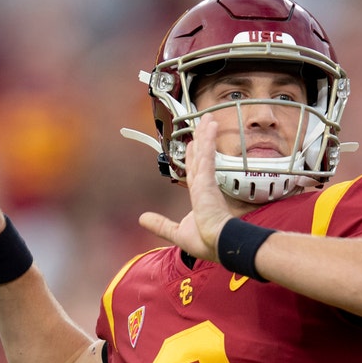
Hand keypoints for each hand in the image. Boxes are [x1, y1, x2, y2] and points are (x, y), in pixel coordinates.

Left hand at [138, 117, 232, 261]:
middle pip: (201, 157)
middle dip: (202, 139)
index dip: (194, 156)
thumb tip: (142, 218)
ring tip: (208, 118)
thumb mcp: (177, 232)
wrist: (219, 244)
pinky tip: (209, 128)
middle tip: (204, 123)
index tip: (193, 145)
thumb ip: (160, 224)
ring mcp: (206, 183)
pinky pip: (207, 157)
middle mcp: (203, 187)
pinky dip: (208, 142)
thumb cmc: (206, 242)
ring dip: (205, 134)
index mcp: (200, 197)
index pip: (195, 171)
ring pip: (204, 153)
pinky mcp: (208, 182)